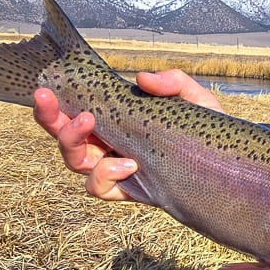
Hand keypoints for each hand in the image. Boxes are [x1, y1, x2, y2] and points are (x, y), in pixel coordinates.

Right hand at [32, 70, 222, 200]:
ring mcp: (115, 168)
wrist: (224, 172)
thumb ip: (173, 81)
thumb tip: (142, 79)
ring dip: (72, 140)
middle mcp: (109, 144)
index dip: (54, 102)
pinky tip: (129, 164)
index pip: (76, 109)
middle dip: (47, 116)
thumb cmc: (204, 132)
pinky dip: (105, 174)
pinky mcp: (127, 190)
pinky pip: (98, 187)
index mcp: (117, 120)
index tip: (46, 88)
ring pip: (74, 160)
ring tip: (89, 122)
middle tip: (46, 98)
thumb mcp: (194, 99)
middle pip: (63, 134)